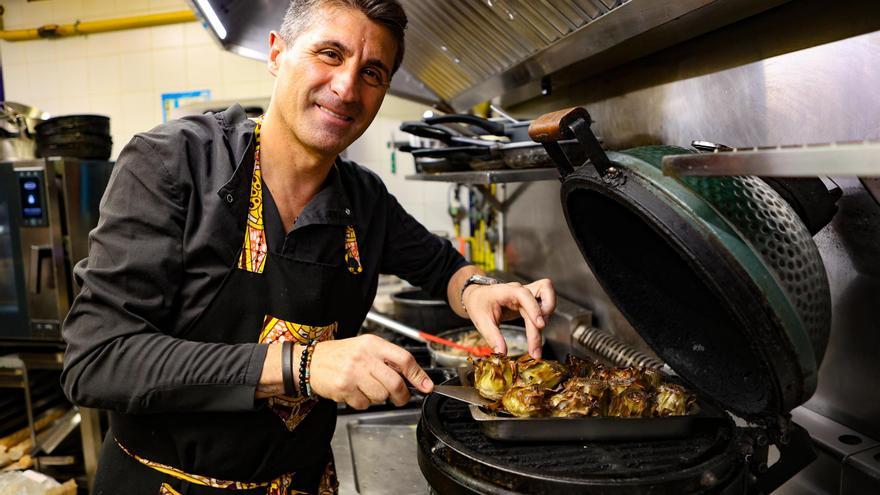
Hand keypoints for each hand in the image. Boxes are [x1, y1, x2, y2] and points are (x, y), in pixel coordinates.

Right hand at [308, 334, 433, 409]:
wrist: (310, 361)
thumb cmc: (341, 355)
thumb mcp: (366, 348)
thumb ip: (388, 360)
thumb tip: (415, 377)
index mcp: (373, 344)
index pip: (404, 359)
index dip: (418, 375)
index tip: (426, 386)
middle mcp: (363, 357)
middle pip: (395, 383)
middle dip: (402, 395)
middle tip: (401, 397)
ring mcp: (353, 373)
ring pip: (381, 396)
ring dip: (379, 398)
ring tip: (368, 388)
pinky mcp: (343, 388)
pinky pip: (364, 403)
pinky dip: (363, 402)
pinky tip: (355, 392)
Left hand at [463, 278, 555, 358]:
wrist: (477, 296)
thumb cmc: (478, 304)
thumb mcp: (481, 321)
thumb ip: (492, 337)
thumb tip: (502, 353)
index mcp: (507, 291)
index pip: (525, 295)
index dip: (534, 308)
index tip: (540, 325)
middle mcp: (520, 290)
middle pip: (538, 304)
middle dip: (538, 328)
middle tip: (535, 351)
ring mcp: (528, 294)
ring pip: (548, 298)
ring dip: (547, 317)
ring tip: (536, 339)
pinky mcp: (531, 301)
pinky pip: (546, 303)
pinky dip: (546, 315)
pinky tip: (538, 330)